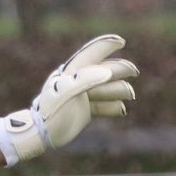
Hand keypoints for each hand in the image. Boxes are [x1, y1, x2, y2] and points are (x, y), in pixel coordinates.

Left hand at [0, 34, 139, 164]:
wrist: (41, 134)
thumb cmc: (52, 111)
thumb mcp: (66, 93)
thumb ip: (85, 79)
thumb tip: (107, 71)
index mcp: (72, 72)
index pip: (91, 54)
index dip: (105, 46)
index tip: (121, 41)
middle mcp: (79, 82)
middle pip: (105, 71)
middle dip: (120, 69)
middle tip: (134, 72)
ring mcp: (83, 96)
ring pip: (107, 89)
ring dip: (120, 90)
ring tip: (130, 94)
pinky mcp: (86, 111)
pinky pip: (104, 106)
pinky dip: (113, 107)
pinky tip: (121, 109)